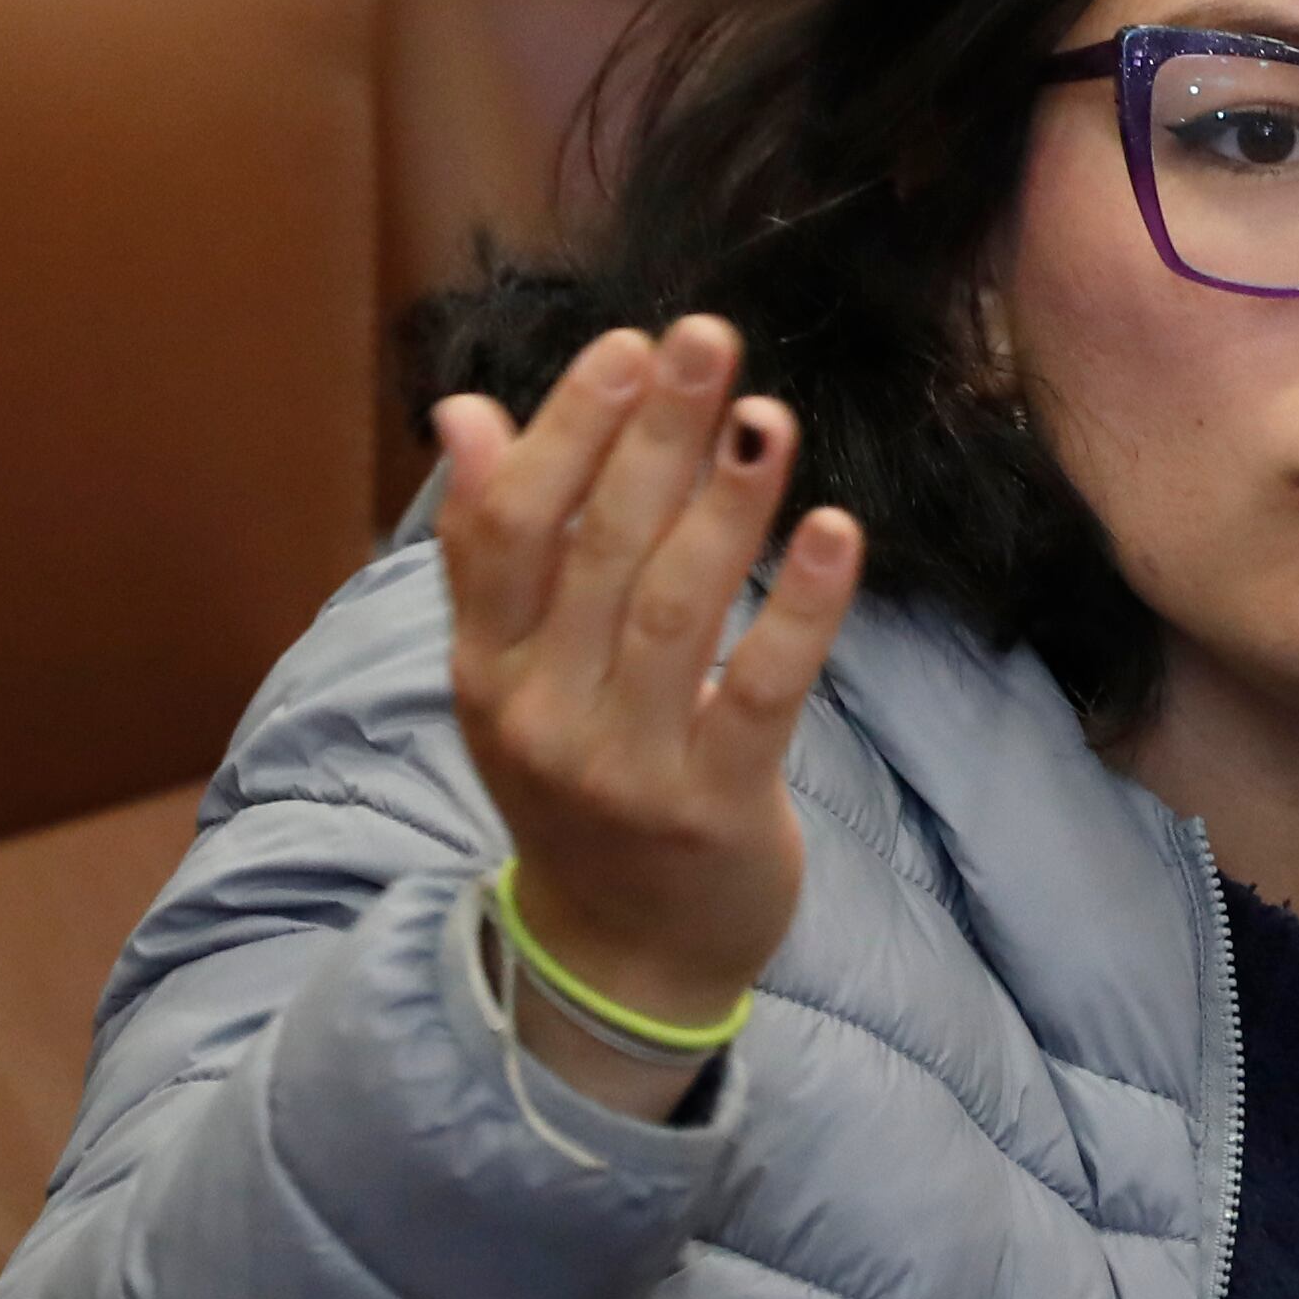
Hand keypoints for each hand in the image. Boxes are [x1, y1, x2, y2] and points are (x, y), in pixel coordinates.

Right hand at [429, 318, 864, 1114]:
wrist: (623, 956)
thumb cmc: (582, 781)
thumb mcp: (515, 675)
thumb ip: (494, 547)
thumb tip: (463, 413)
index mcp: (486, 667)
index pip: (509, 527)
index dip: (566, 431)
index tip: (628, 346)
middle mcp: (541, 712)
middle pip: (596, 549)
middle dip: (655, 437)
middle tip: (709, 341)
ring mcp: (626, 765)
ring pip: (675, 609)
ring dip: (727, 505)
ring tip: (772, 417)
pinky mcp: (715, 807)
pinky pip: (762, 690)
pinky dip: (799, 606)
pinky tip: (835, 531)